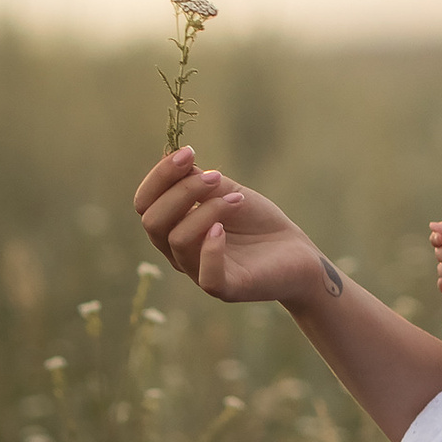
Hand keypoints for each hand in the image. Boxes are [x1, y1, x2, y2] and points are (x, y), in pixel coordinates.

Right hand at [134, 148, 327, 307]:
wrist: (297, 252)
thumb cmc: (257, 221)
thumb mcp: (226, 191)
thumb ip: (199, 180)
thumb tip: (175, 158)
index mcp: (173, 227)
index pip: (144, 204)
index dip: (160, 176)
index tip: (188, 153)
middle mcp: (178, 253)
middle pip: (153, 222)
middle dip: (181, 191)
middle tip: (216, 177)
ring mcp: (199, 273)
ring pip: (178, 241)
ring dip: (207, 210)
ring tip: (237, 199)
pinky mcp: (226, 289)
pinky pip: (206, 276)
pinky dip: (211, 248)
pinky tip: (224, 229)